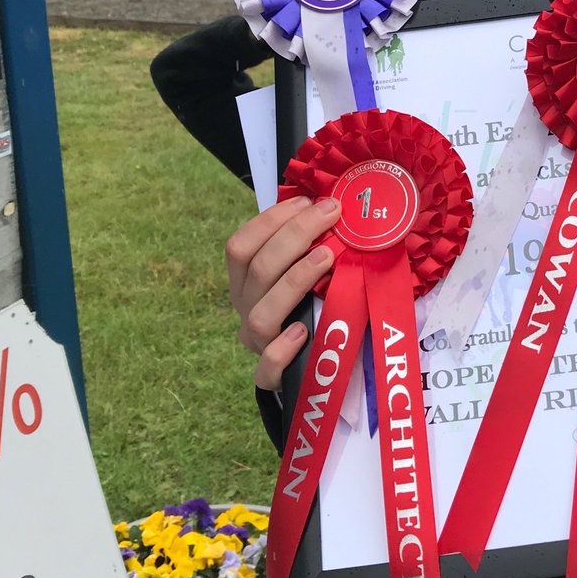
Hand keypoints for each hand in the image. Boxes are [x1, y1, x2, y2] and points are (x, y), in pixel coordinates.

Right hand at [225, 196, 341, 388]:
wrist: (309, 366)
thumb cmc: (309, 306)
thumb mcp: (303, 272)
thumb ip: (308, 245)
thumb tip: (335, 203)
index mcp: (246, 281)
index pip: (241, 245)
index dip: (271, 220)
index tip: (308, 200)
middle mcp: (246, 308)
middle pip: (257, 268)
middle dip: (295, 234)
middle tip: (332, 213)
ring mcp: (258, 343)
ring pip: (262, 313)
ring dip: (294, 279)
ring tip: (327, 257)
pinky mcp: (272, 376)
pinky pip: (267, 367)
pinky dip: (282, 349)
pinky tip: (305, 331)